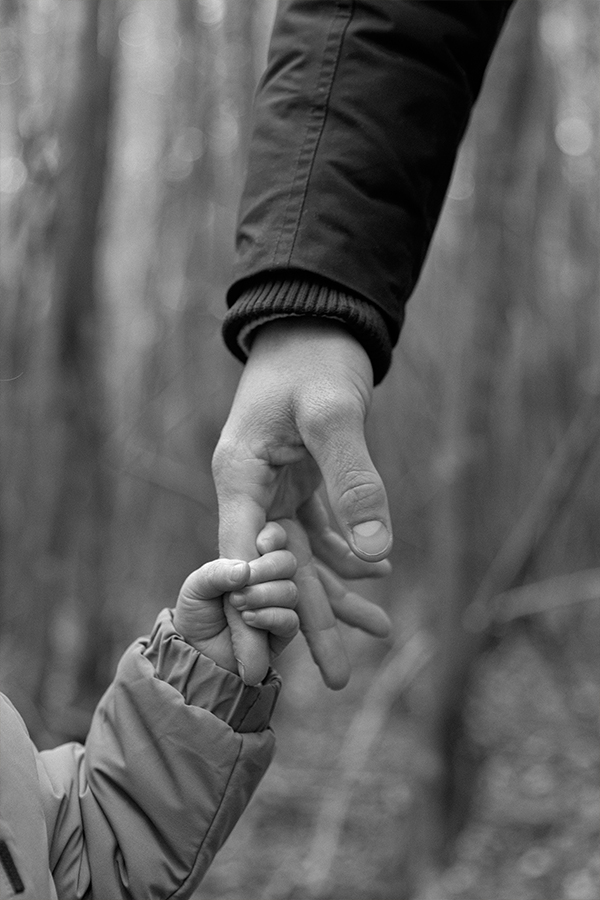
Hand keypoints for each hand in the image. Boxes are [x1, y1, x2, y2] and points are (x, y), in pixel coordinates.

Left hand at [173, 522, 298, 673]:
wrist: (195, 651)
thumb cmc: (197, 612)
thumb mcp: (197, 586)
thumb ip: (217, 572)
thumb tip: (245, 569)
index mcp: (253, 560)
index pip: (275, 538)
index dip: (274, 536)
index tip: (260, 544)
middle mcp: (270, 580)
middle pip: (288, 562)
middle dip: (267, 568)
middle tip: (243, 581)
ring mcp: (279, 605)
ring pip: (290, 591)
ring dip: (264, 595)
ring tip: (237, 603)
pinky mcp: (282, 633)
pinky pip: (291, 620)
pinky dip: (270, 616)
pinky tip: (249, 618)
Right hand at [213, 318, 391, 687]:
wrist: (316, 322)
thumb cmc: (314, 359)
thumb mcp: (334, 414)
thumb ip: (355, 479)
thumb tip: (378, 556)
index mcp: (239, 474)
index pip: (241, 556)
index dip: (255, 611)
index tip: (264, 664)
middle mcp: (251, 488)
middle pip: (278, 567)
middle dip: (307, 621)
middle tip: (334, 678)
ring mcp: (275, 485)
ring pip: (304, 554)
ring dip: (335, 594)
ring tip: (372, 638)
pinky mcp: (300, 478)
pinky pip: (321, 528)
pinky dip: (347, 553)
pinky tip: (374, 577)